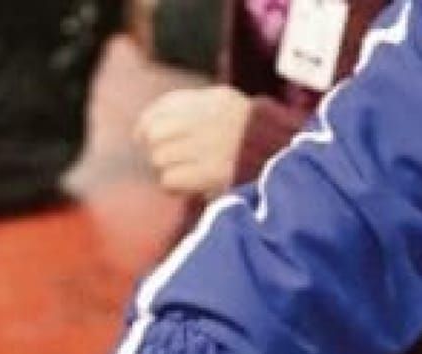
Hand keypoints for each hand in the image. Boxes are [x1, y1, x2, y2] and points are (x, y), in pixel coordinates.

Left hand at [135, 86, 254, 199]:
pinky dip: (174, 185)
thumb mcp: (226, 107)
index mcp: (216, 99)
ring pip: (159, 158)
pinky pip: (170, 180)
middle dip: (155, 148)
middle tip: (170, 158)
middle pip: (155, 134)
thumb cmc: (249, 138)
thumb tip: (141, 128)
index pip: (163, 106)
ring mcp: (211, 145)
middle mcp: (212, 118)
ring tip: (187, 172)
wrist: (280, 160)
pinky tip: (190, 185)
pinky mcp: (211, 172)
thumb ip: (189, 108)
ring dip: (167, 168)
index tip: (141, 136)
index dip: (146, 123)